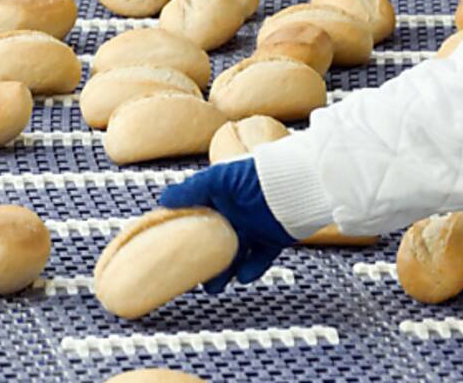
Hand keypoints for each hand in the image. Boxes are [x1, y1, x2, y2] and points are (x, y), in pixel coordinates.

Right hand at [158, 158, 296, 291]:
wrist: (299, 182)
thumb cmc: (257, 175)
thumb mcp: (220, 178)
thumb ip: (192, 190)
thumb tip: (163, 200)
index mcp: (222, 195)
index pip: (198, 217)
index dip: (185, 233)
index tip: (170, 250)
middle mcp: (237, 212)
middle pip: (214, 242)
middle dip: (203, 261)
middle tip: (191, 278)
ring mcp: (255, 226)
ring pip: (235, 255)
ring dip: (224, 271)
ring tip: (212, 286)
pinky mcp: (273, 239)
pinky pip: (260, 259)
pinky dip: (251, 269)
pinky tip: (241, 277)